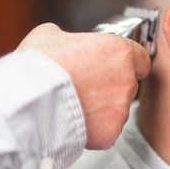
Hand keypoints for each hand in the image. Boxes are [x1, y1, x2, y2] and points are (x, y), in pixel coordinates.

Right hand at [18, 23, 150, 149]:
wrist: (29, 101)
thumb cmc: (40, 66)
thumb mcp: (49, 35)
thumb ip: (67, 38)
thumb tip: (61, 41)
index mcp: (119, 52)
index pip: (141, 59)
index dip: (127, 64)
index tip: (114, 67)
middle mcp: (126, 80)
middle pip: (127, 85)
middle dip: (110, 87)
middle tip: (85, 87)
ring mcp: (120, 109)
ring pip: (117, 110)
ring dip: (102, 109)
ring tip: (75, 104)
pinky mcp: (110, 133)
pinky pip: (106, 131)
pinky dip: (94, 129)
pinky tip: (74, 121)